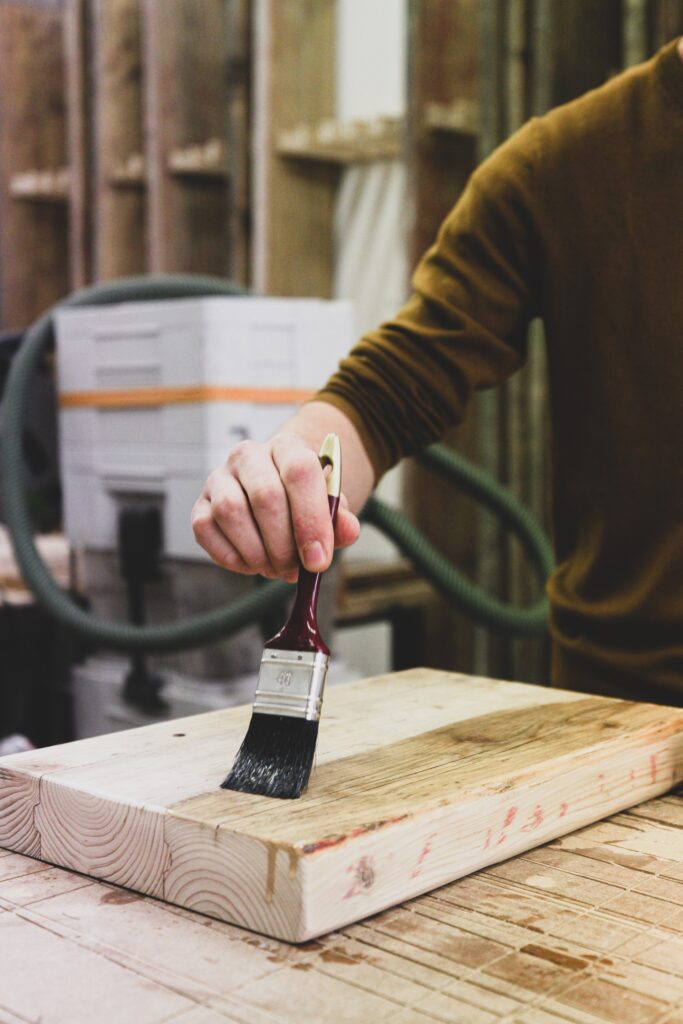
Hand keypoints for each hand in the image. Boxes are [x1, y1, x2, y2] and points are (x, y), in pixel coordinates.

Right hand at [192, 433, 360, 580]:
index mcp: (287, 447)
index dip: (310, 519)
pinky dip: (232, 556)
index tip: (318, 560)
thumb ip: (341, 520)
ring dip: (256, 552)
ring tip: (275, 567)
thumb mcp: (329, 508)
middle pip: (265, 496)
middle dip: (284, 545)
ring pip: (231, 512)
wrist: (276, 494)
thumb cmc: (303, 502)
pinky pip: (205, 530)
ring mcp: (219, 478)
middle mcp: (249, 455)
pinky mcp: (200, 504)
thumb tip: (347, 530)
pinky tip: (251, 563)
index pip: (299, 471)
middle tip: (295, 570)